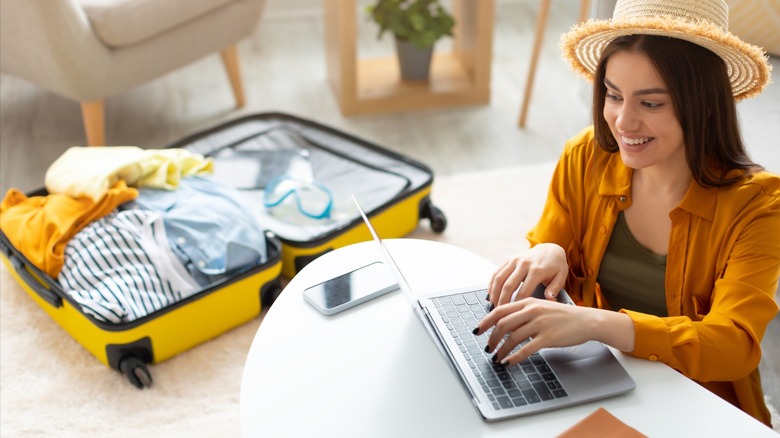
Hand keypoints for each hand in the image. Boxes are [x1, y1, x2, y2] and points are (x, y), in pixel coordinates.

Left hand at [473, 299, 634, 365]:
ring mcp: (540, 323)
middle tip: (487, 348)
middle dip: (492, 338)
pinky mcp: (548, 337)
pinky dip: (514, 357)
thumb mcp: (541, 308)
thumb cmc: (562, 316)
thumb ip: (523, 313)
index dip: (486, 321)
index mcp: (528, 302)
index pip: (500, 310)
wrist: (586, 321)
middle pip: (503, 324)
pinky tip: (509, 362)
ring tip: (496, 357)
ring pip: (512, 338)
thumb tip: (503, 324)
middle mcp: (532, 310)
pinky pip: (526, 349)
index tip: (478, 330)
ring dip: (501, 350)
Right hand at [487, 243, 567, 307]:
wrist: (550, 248)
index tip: (513, 314)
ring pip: (499, 278)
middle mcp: (524, 264)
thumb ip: (554, 289)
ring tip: (493, 306)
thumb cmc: (556, 266)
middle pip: (508, 285)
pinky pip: (497, 272)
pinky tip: (490, 295)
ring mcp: (515, 260)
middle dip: (502, 301)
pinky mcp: (509, 259)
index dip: (517, 304)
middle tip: (499, 314)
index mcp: (537, 270)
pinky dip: (491, 284)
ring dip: (494, 293)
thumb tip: (551, 300)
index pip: (524, 291)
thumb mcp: (561, 276)